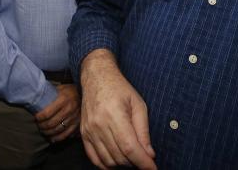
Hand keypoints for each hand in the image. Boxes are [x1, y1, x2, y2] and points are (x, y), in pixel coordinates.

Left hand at [35, 83, 80, 141]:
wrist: (87, 94)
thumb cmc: (70, 91)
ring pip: (58, 130)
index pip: (48, 112)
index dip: (39, 117)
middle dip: (42, 126)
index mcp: (64, 99)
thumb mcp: (61, 88)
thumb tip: (37, 98)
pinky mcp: (78, 124)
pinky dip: (57, 138)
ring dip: (48, 133)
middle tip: (38, 126)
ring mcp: (75, 118)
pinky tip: (51, 138)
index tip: (36, 118)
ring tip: (43, 131)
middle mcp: (69, 109)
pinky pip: (66, 134)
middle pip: (52, 123)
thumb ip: (51, 94)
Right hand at [79, 49, 155, 169]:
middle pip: (119, 157)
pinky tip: (117, 161)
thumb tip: (149, 154)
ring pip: (108, 161)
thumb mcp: (138, 104)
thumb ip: (143, 130)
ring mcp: (89, 130)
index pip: (129, 147)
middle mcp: (99, 124)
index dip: (143, 162)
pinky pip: (94, 158)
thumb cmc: (119, 89)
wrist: (96, 78)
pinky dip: (106, 165)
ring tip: (131, 157)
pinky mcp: (84, 134)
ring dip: (122, 164)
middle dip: (135, 163)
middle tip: (144, 157)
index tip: (153, 168)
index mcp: (114, 115)